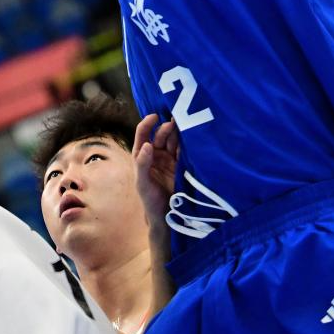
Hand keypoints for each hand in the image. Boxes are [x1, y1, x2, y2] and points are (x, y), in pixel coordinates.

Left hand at [133, 114, 178, 230]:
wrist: (166, 216)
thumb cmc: (149, 200)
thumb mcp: (142, 183)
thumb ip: (142, 164)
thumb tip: (147, 145)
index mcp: (142, 155)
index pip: (143, 134)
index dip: (147, 124)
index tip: (155, 116)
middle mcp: (155, 154)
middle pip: (160, 135)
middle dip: (165, 128)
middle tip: (173, 124)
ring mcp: (168, 158)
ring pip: (172, 140)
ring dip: (177, 133)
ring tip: (183, 127)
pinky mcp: (181, 164)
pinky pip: (184, 150)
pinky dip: (187, 143)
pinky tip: (191, 137)